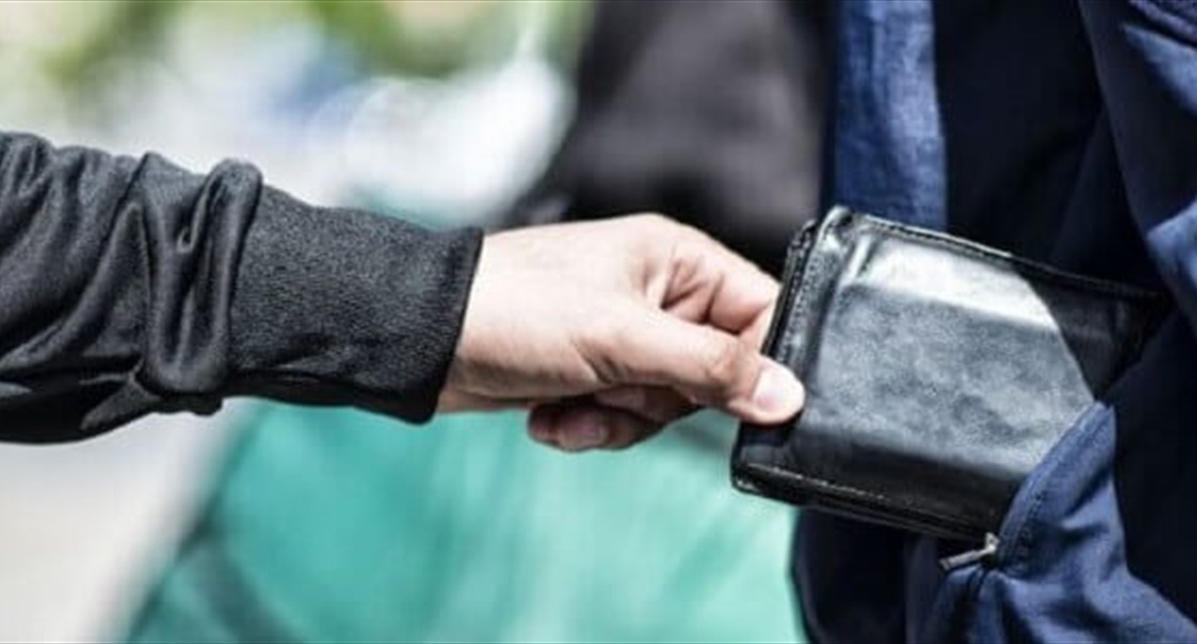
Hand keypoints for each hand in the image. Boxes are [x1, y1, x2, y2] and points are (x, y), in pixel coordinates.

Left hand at [440, 214, 803, 450]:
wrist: (423, 339)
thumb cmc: (518, 311)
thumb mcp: (623, 339)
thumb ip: (711, 368)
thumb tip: (789, 395)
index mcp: (678, 259)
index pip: (762, 311)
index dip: (761, 364)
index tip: (751, 408)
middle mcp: (659, 293)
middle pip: (716, 372)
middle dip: (665, 401)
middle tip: (621, 393)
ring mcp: (624, 336)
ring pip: (668, 405)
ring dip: (619, 420)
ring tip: (571, 407)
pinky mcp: (593, 371)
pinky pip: (624, 416)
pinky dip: (589, 426)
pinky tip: (549, 417)